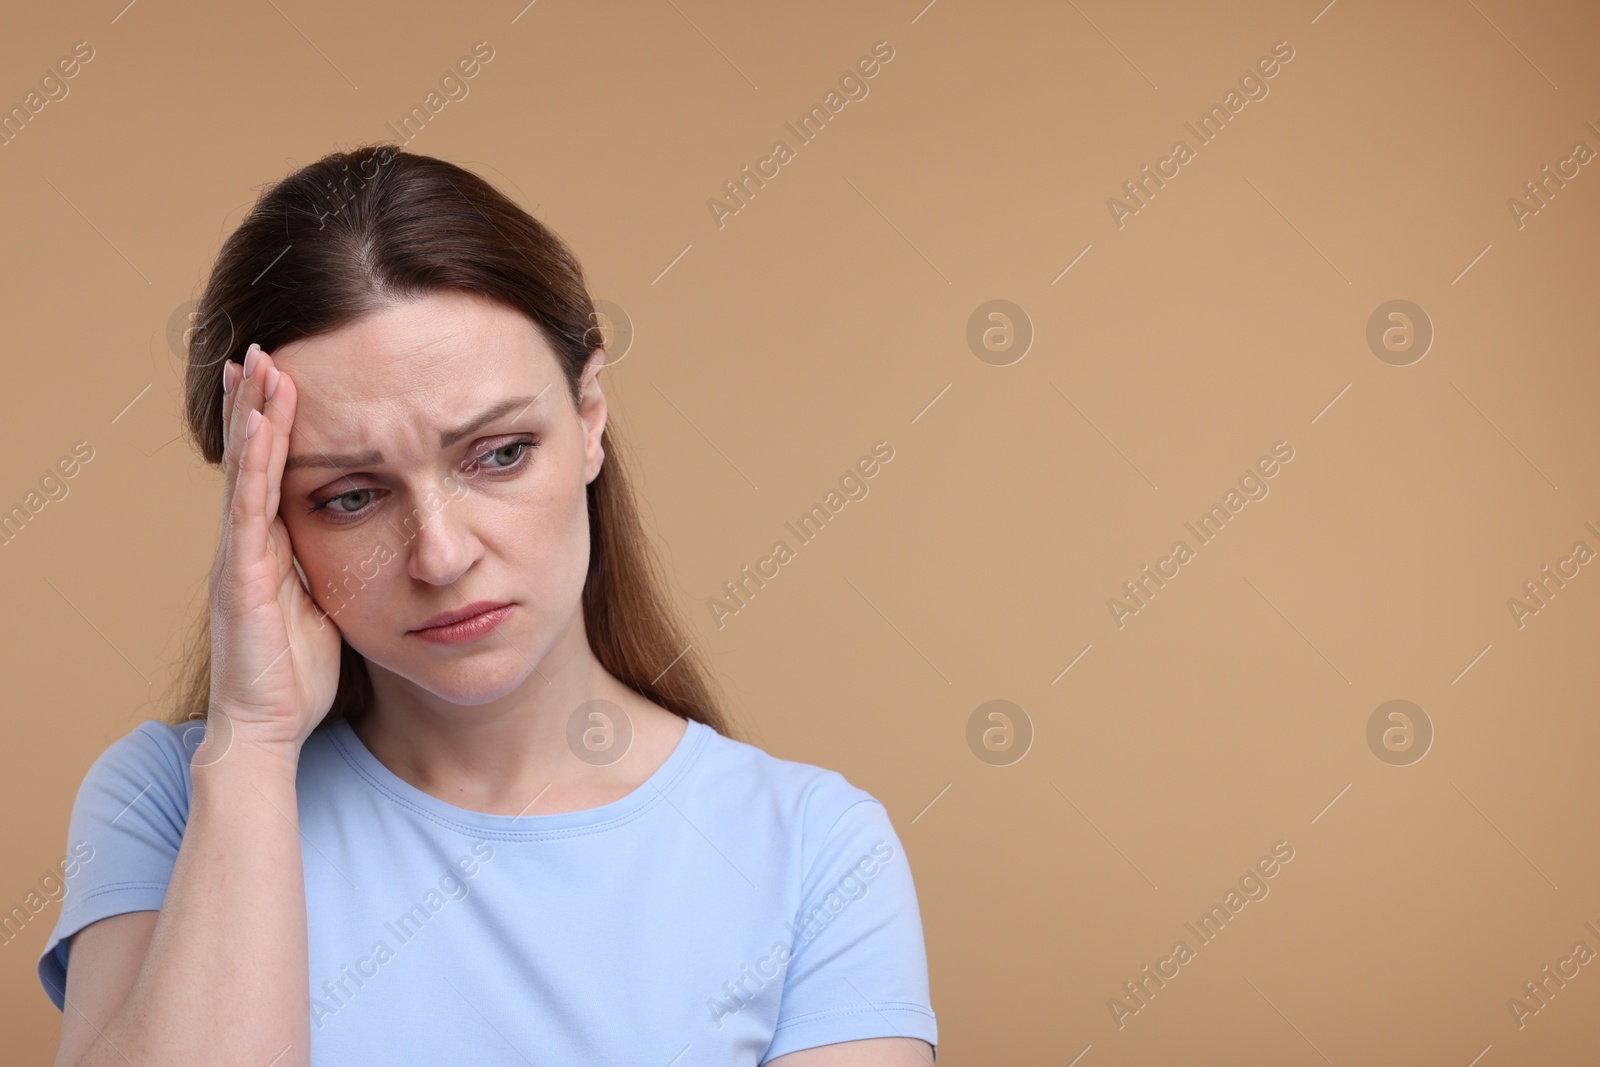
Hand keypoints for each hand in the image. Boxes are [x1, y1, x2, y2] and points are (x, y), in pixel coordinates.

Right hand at [201, 343, 342, 764]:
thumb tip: (371, 541)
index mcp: (269, 548)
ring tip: (260, 363)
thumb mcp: (329, 605)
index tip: (285, 372)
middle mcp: (246, 544)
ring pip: (247, 472)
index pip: (272, 469)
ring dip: (254, 416)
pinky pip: (248, 512)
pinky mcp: (241, 579)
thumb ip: (339, 568)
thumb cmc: (298, 674)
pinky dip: (254, 466)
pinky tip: (260, 429)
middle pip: (252, 457)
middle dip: (256, 401)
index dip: (275, 421)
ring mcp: (238, 558)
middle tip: (262, 345)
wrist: (268, 730)